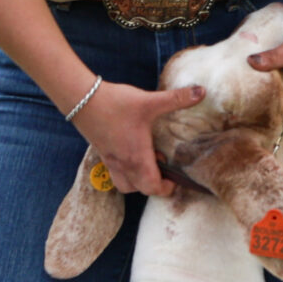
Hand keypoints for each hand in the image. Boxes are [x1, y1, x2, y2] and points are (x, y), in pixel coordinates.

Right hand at [70, 79, 205, 196]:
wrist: (81, 98)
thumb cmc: (115, 103)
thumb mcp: (149, 101)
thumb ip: (176, 98)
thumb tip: (201, 91)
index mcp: (136, 157)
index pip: (153, 188)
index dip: (167, 188)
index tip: (177, 178)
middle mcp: (123, 163)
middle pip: (141, 189)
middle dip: (156, 184)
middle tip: (165, 166)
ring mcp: (111, 160)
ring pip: (126, 184)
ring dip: (140, 179)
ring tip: (150, 159)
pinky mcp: (103, 153)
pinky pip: (116, 173)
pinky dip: (128, 171)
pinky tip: (134, 150)